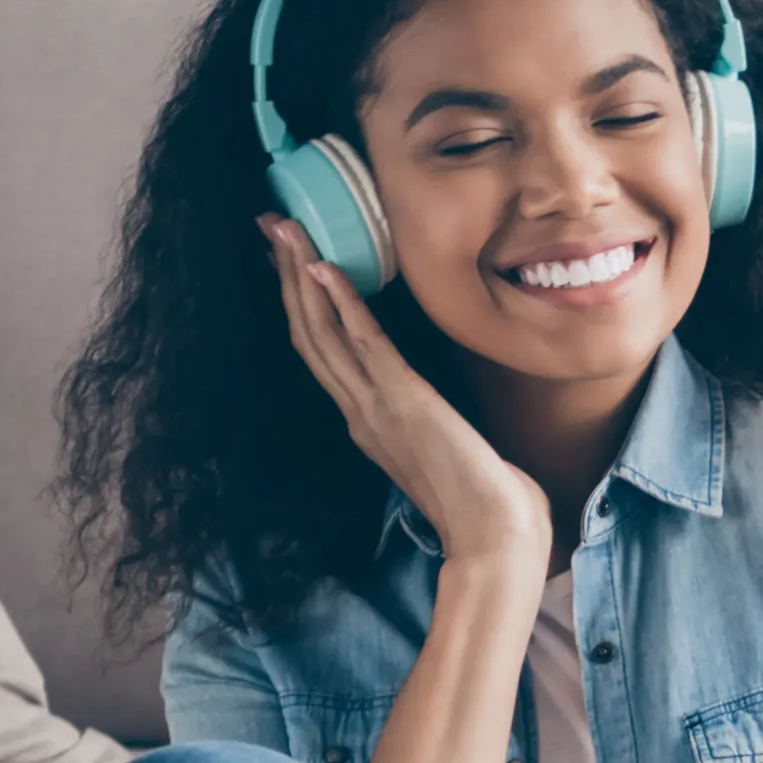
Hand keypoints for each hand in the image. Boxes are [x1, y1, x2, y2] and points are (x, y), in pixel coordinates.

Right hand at [258, 214, 551, 579]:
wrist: (493, 536)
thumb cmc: (481, 504)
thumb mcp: (441, 451)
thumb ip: (424, 424)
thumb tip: (431, 411)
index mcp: (365, 423)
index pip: (323, 354)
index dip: (301, 306)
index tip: (288, 261)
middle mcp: (359, 412)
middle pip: (309, 335)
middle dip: (286, 277)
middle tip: (269, 226)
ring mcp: (374, 406)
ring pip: (321, 332)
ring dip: (300, 276)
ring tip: (283, 229)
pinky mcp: (402, 400)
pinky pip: (362, 342)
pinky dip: (340, 302)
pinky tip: (323, 267)